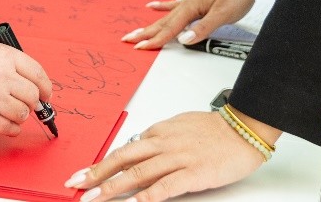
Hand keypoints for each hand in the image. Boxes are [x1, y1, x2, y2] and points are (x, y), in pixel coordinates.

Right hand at [0, 43, 53, 135]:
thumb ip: (10, 64)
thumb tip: (34, 84)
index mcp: (4, 56)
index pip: (38, 73)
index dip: (45, 87)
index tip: (45, 94)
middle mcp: (2, 76)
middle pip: (33, 95)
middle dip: (32, 102)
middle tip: (25, 104)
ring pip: (24, 113)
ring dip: (19, 115)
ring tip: (7, 111)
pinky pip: (11, 128)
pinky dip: (11, 128)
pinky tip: (3, 121)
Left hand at [65, 109, 274, 201]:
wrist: (244, 128)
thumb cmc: (215, 129)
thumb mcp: (180, 126)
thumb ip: (159, 138)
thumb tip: (140, 147)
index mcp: (159, 132)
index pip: (125, 149)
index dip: (102, 163)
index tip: (84, 174)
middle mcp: (163, 143)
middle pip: (123, 159)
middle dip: (96, 173)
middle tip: (76, 185)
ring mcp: (178, 158)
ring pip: (138, 172)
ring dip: (113, 187)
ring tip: (95, 198)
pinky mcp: (194, 173)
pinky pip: (167, 185)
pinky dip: (149, 195)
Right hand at [120, 0, 261, 49]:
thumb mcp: (224, 14)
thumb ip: (203, 28)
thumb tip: (184, 40)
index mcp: (191, 7)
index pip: (170, 28)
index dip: (155, 40)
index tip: (140, 47)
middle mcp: (187, 4)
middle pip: (163, 22)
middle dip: (145, 33)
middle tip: (127, 40)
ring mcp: (190, 2)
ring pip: (166, 17)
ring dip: (151, 25)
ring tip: (136, 30)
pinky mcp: (196, 0)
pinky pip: (174, 6)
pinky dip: (163, 6)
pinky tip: (153, 6)